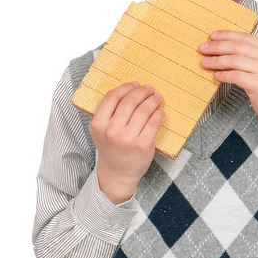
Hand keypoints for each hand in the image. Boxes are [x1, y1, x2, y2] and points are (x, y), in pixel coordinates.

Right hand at [89, 82, 163, 203]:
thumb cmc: (111, 147)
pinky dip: (158, 113)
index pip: (112, 97)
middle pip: (130, 101)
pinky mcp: (143, 145)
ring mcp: (128, 139)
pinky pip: (153, 122)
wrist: (117, 173)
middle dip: (142, 91)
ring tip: (157, 97)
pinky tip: (159, 110)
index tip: (135, 84)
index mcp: (98, 124)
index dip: (126, 87)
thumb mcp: (101, 130)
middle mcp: (112, 131)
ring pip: (143, 110)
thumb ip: (109, 112)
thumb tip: (132, 88)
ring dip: (152, 100)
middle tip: (149, 89)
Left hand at [199, 31, 257, 131]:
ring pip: (234, 60)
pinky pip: (236, 76)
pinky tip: (216, 76)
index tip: (212, 36)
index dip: (226, 35)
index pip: (244, 37)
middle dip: (217, 46)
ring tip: (205, 62)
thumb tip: (225, 49)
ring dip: (217, 61)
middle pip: (237, 46)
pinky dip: (224, 75)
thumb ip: (252, 55)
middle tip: (203, 48)